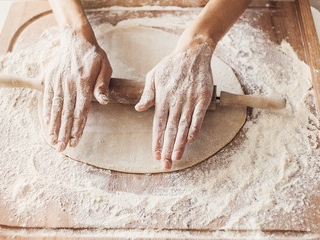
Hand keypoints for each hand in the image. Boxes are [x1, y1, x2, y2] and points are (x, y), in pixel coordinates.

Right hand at [43, 28, 111, 151]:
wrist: (76, 39)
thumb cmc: (94, 56)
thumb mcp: (105, 66)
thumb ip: (103, 85)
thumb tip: (104, 101)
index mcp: (83, 83)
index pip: (81, 110)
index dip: (77, 127)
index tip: (75, 141)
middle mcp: (69, 84)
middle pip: (67, 113)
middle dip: (64, 132)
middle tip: (61, 148)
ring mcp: (58, 82)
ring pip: (56, 108)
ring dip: (54, 126)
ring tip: (52, 141)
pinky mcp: (51, 79)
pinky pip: (48, 98)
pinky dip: (47, 112)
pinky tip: (47, 125)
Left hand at [135, 37, 213, 169]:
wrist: (192, 52)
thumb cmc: (170, 65)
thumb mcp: (153, 75)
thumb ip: (147, 93)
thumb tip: (138, 108)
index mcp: (162, 97)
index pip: (158, 124)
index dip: (156, 140)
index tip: (155, 154)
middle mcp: (175, 101)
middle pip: (170, 129)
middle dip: (167, 148)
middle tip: (165, 164)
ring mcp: (189, 100)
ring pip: (183, 125)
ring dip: (179, 143)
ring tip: (176, 158)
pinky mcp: (203, 97)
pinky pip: (198, 116)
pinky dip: (194, 129)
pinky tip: (190, 141)